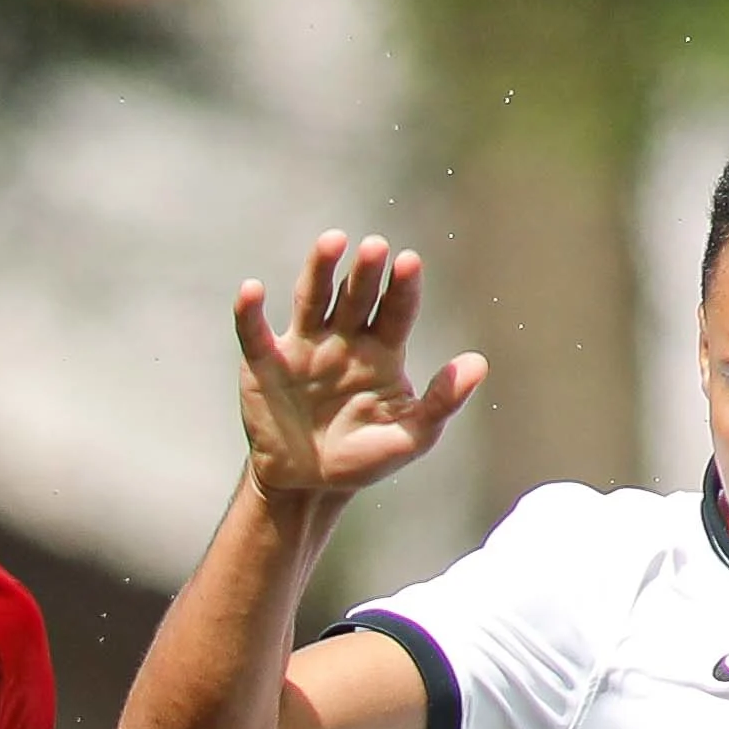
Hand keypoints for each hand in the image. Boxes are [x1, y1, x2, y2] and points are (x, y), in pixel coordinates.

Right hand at [232, 235, 484, 500]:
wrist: (307, 486)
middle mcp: (344, 338)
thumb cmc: (361, 458)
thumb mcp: (408, 438)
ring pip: (313, 299)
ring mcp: (304, 346)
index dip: (402, 287)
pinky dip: (250, 312)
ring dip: (320, 270)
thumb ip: (440, 403)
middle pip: (356, 295)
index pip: (396, 310)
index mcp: (382, 351)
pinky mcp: (265, 362)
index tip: (409, 262)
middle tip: (375, 247)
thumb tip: (478, 364)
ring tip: (332, 241)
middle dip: (365, 272)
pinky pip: (255, 332)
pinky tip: (252, 289)